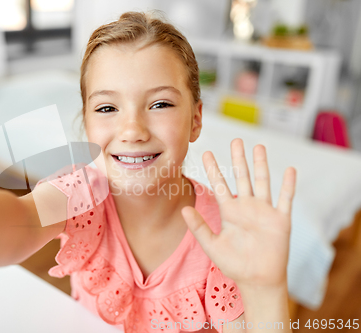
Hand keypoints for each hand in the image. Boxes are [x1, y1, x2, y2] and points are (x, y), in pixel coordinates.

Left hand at [181, 138, 295, 288]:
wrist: (257, 280)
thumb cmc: (234, 264)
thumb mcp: (212, 245)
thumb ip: (199, 227)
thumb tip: (184, 209)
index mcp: (230, 211)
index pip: (220, 185)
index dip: (213, 169)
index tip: (206, 153)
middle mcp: (247, 207)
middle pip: (242, 177)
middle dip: (239, 159)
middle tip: (236, 139)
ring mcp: (265, 211)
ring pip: (263, 182)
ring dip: (261, 165)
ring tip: (258, 146)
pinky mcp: (281, 220)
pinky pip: (285, 199)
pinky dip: (288, 185)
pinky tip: (290, 169)